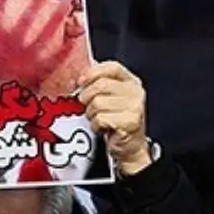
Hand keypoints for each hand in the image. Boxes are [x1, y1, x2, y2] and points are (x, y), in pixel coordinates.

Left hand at [79, 61, 151, 175]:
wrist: (129, 146)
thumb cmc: (116, 120)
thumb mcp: (109, 97)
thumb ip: (97, 83)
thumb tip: (77, 77)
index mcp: (131, 81)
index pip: (111, 67)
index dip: (92, 73)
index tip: (81, 82)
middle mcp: (136, 92)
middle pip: (100, 85)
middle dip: (87, 97)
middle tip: (90, 107)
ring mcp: (135, 107)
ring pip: (98, 103)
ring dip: (92, 114)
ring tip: (99, 118)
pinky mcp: (130, 122)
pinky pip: (100, 118)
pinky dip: (96, 125)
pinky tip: (103, 127)